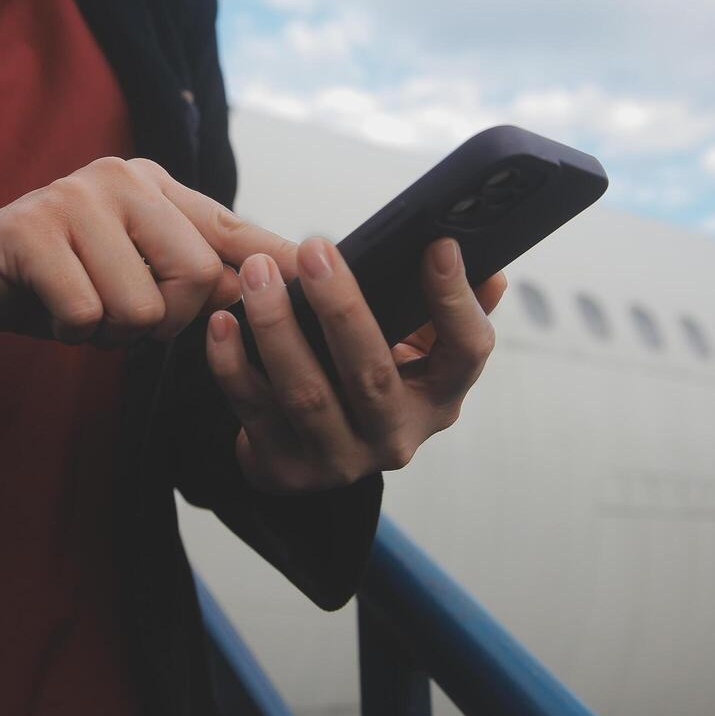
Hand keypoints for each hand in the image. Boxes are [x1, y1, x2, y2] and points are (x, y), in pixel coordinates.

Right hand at [0, 156, 298, 344]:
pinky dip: (71, 332)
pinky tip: (51, 311)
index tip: (316, 277)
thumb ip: (200, 270)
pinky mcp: (30, 230)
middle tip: (123, 318)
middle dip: (165, 321)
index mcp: (156, 186)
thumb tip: (283, 280)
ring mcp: (74, 197)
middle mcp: (122, 177)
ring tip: (83, 310)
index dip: (273, 259)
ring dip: (112, 333)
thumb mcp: (136, 270)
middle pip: (196, 275)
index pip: (231, 227)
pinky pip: (86, 313)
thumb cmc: (63, 279)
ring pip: (142, 305)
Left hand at [206, 236, 504, 493]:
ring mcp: (339, 460)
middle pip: (372, 373)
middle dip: (341, 306)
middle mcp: (395, 437)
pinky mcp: (284, 469)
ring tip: (258, 274)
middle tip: (316, 249)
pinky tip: (223, 322)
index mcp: (438, 398)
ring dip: (278, 327)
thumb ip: (445, 311)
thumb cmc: (366, 380)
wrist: (312, 453)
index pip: (467, 353)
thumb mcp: (415, 351)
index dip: (454, 301)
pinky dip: (231, 363)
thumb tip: (491, 271)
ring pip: (306, 393)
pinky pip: (252, 409)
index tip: (436, 246)